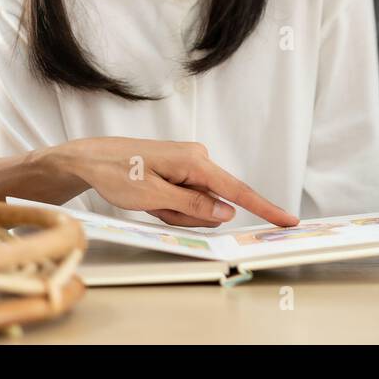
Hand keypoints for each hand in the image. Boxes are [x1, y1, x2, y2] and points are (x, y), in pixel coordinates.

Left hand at [51, 137, 299, 228]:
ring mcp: (189, 164)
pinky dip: (168, 205)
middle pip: (211, 203)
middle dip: (185, 214)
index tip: (288, 219)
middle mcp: (198, 158)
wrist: (90, 159)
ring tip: (148, 198)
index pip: (237, 190)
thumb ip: (194, 206)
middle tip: (154, 207)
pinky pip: (185, 198)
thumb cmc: (117, 173)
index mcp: (196, 162)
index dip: (264, 207)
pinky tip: (149, 195)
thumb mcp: (154, 197)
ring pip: (196, 204)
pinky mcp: (180, 169)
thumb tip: (227, 212)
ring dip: (173, 211)